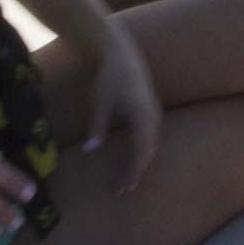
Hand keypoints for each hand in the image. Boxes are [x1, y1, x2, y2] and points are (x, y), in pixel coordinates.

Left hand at [82, 22, 161, 186]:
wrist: (122, 54)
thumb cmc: (109, 77)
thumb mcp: (99, 102)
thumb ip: (96, 127)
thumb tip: (90, 151)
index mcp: (142, 116)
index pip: (140, 152)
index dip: (133, 172)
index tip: (123, 188)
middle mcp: (153, 117)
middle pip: (148, 152)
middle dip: (136, 172)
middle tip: (123, 190)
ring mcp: (154, 115)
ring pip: (150, 146)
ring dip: (139, 163)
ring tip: (127, 180)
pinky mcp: (150, 112)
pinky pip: (149, 138)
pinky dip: (141, 152)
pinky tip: (132, 160)